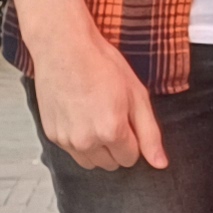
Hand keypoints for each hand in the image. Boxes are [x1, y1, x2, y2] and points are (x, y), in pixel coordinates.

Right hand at [29, 7, 169, 172]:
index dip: (133, 140)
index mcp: (111, 131)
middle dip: (116, 147)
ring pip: (91, 162)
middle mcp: (86, 141)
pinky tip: (80, 116)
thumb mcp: (137, 95)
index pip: (130, 159)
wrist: (64, 47)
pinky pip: (72, 151)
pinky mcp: (51, 135)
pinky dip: (79, 141)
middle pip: (111, 164)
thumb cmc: (101, 65)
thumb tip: (160, 164)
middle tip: (111, 116)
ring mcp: (66, 140)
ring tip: (95, 118)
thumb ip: (150, 134)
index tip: (126, 120)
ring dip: (97, 149)